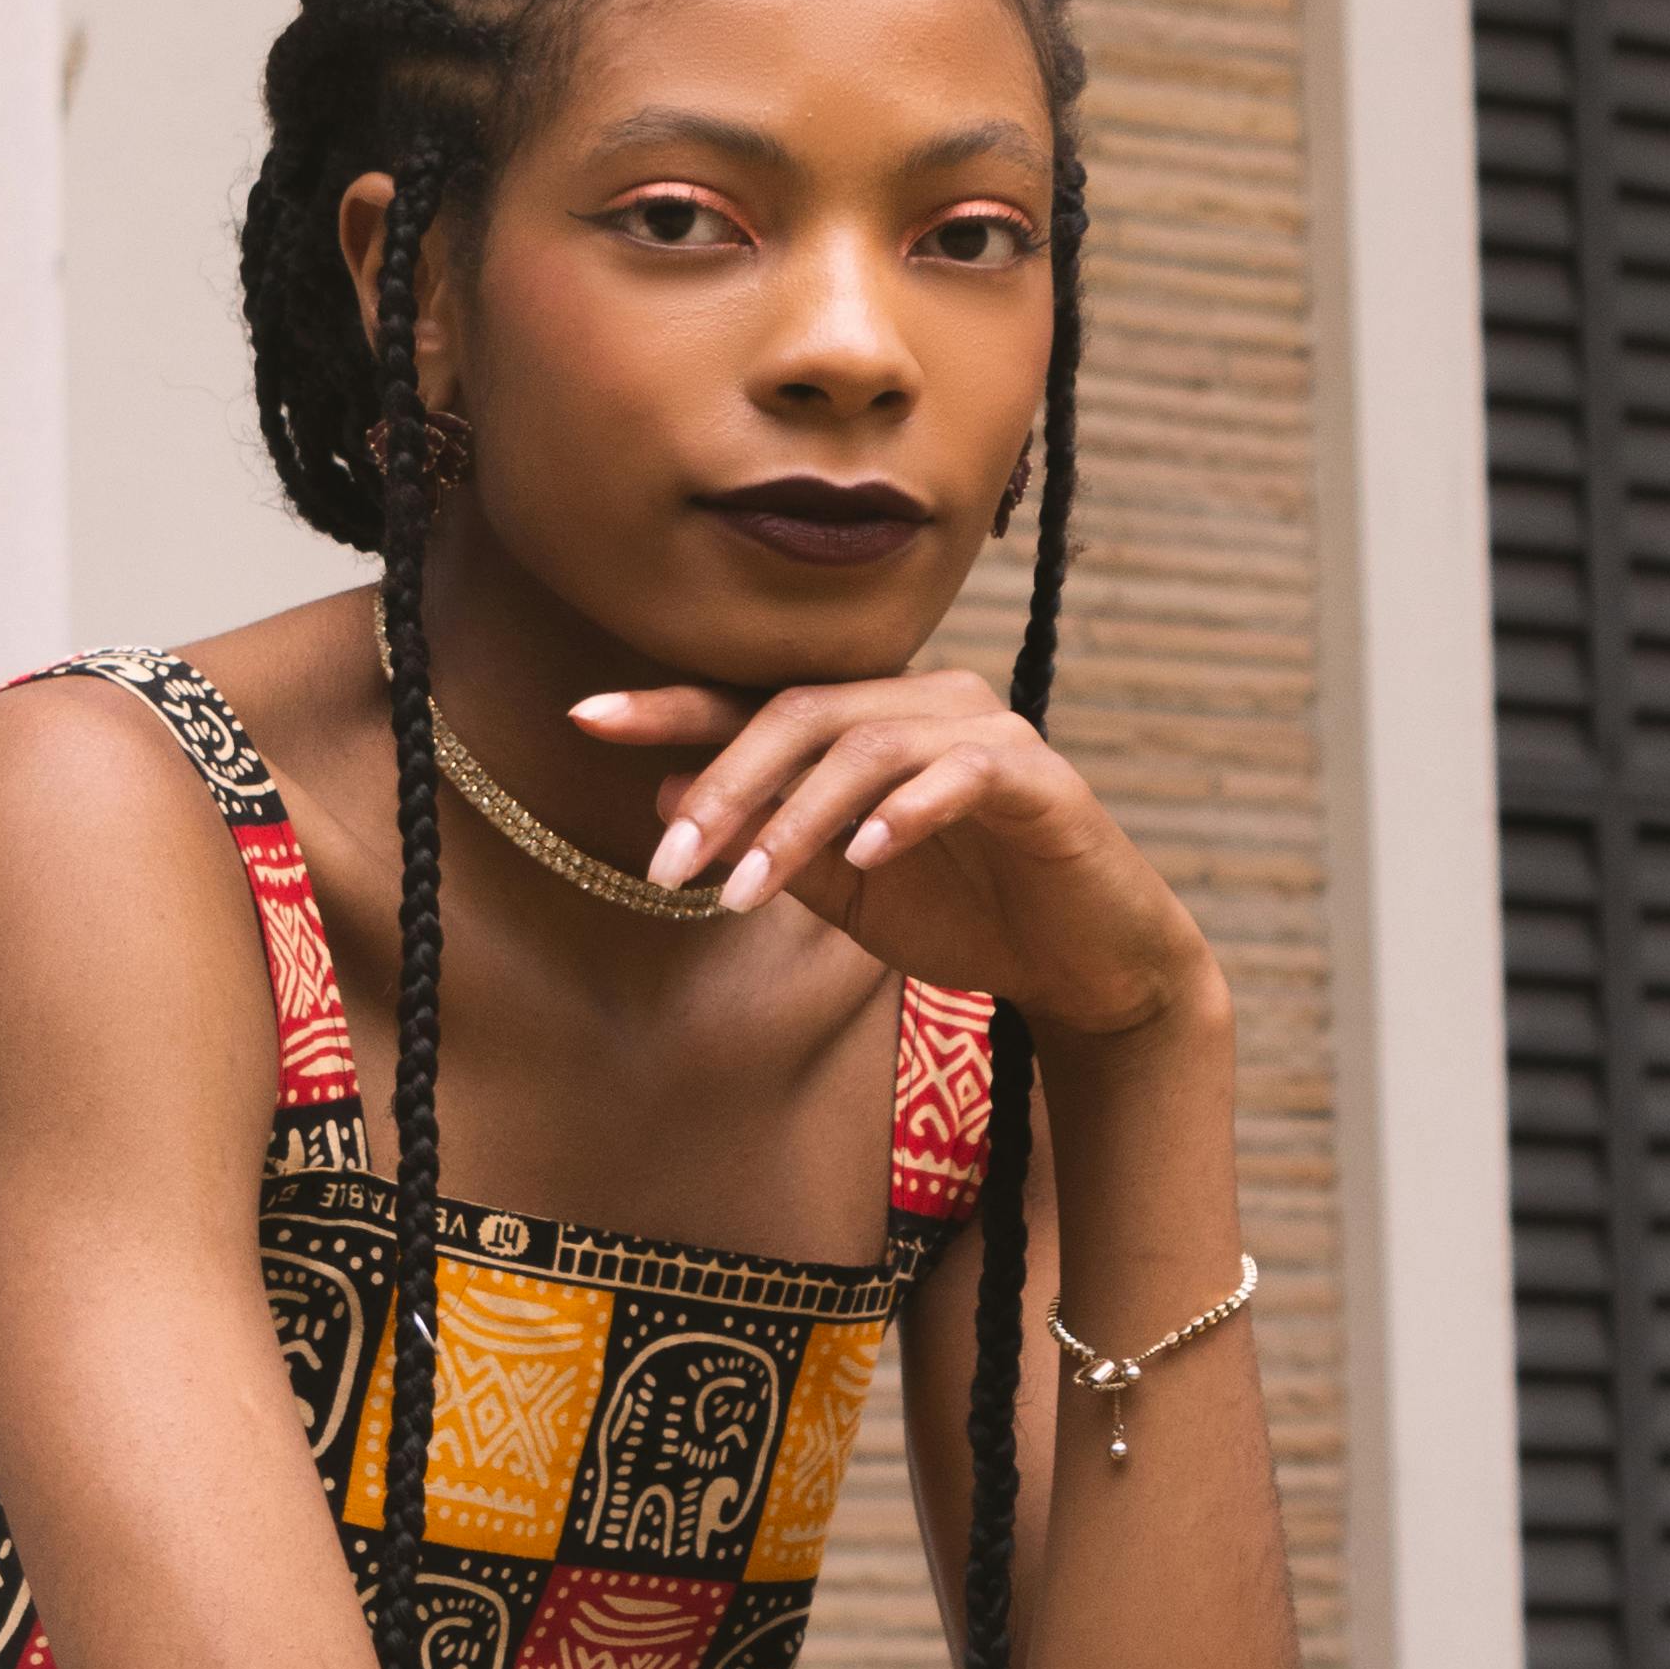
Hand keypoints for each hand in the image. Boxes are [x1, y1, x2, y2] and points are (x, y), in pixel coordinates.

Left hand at [571, 665, 1203, 1036]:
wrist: (1085, 965)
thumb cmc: (965, 915)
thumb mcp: (842, 888)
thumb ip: (766, 840)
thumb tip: (665, 792)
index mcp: (870, 722)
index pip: (757, 703)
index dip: (671, 706)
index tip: (584, 717)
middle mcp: (925, 704)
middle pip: (801, 712)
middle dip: (724, 786)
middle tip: (667, 865)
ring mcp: (986, 733)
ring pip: (867, 744)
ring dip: (796, 818)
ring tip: (747, 891)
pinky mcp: (1038, 778)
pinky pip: (962, 773)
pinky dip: (905, 810)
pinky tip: (867, 853)